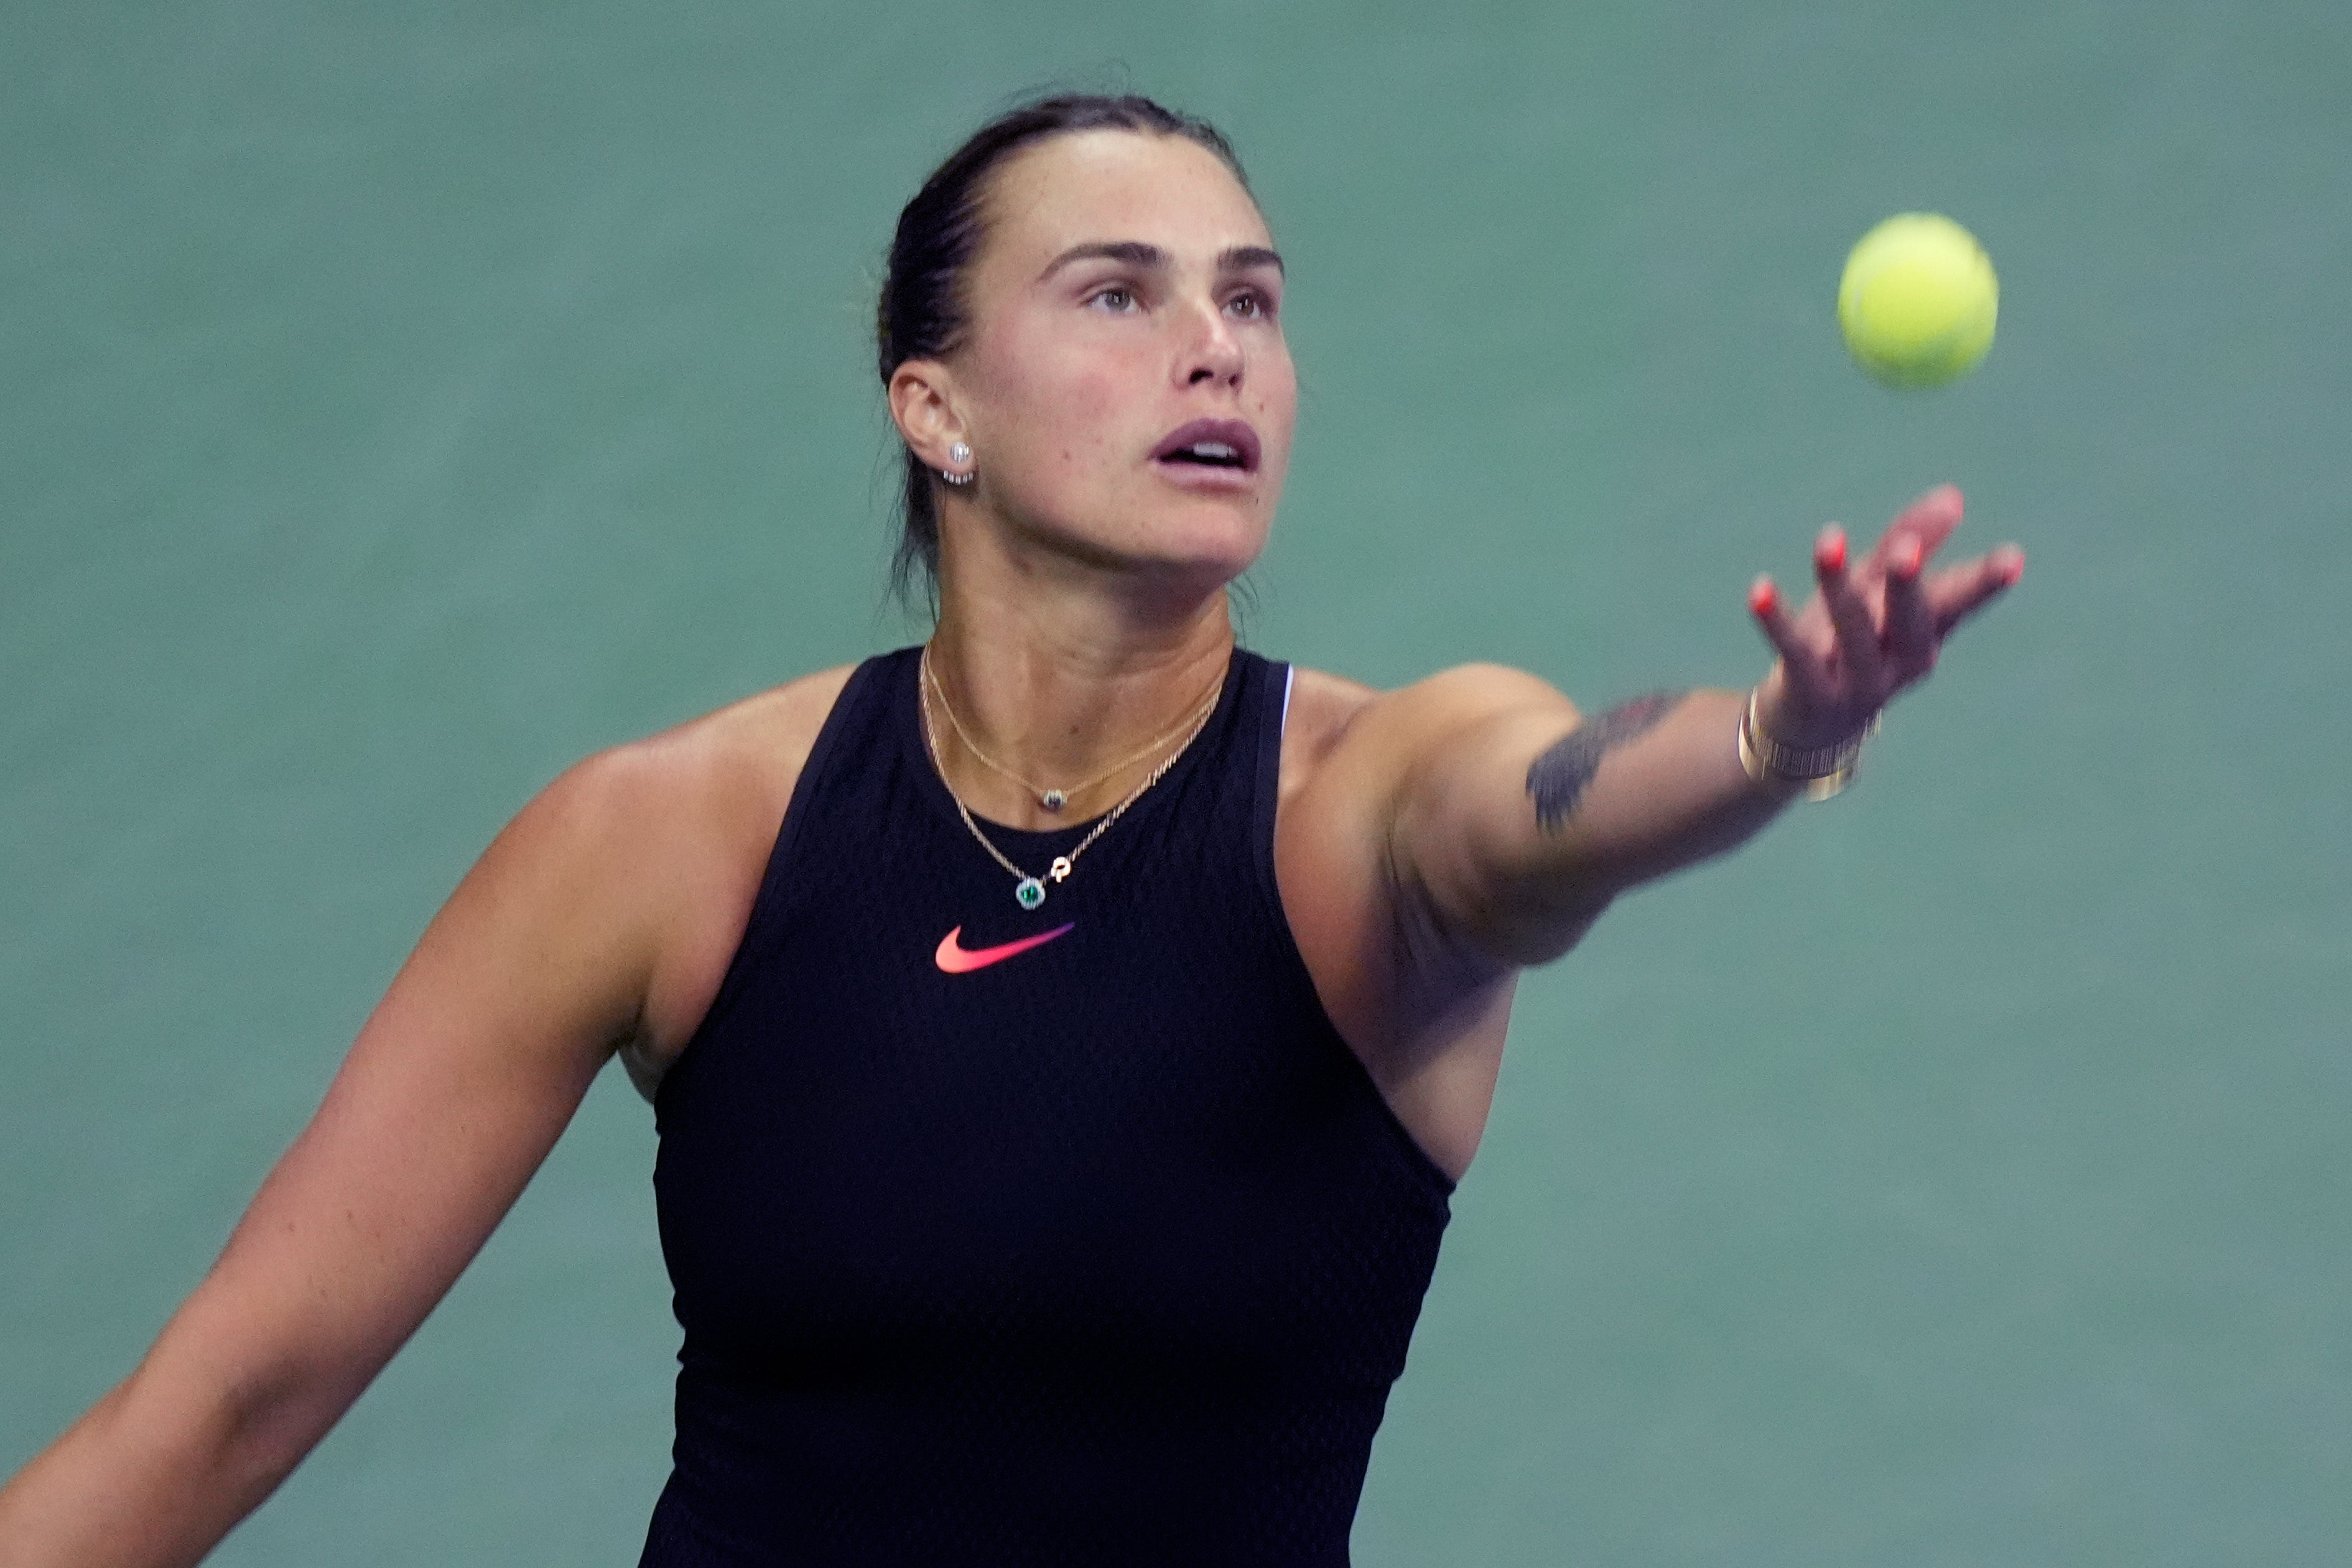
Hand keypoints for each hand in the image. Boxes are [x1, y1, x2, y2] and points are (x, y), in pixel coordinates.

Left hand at [1746, 484, 2022, 747]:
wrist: (1809, 730)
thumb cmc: (1850, 646)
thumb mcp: (1878, 594)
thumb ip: (1911, 545)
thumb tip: (1953, 496)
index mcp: (1925, 636)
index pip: (1957, 604)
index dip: (1984, 584)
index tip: (2014, 559)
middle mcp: (1900, 664)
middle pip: (1911, 624)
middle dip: (1907, 586)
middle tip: (1905, 549)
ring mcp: (1859, 686)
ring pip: (1852, 634)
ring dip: (1839, 586)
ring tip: (1829, 539)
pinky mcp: (1812, 696)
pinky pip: (1795, 656)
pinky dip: (1775, 622)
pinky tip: (1758, 588)